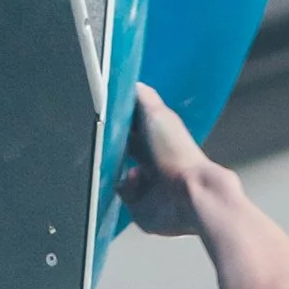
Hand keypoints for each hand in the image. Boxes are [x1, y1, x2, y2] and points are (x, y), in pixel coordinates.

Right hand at [117, 84, 213, 237]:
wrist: (188, 194)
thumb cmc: (174, 151)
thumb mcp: (157, 113)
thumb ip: (141, 97)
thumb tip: (127, 82)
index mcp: (154, 137)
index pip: (129, 126)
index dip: (115, 120)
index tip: (104, 115)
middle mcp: (148, 160)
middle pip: (119, 150)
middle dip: (109, 145)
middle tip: (101, 139)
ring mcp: (143, 185)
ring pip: (115, 174)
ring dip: (114, 166)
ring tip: (120, 160)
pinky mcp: (139, 206)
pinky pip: (121, 196)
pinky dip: (125, 188)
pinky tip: (135, 182)